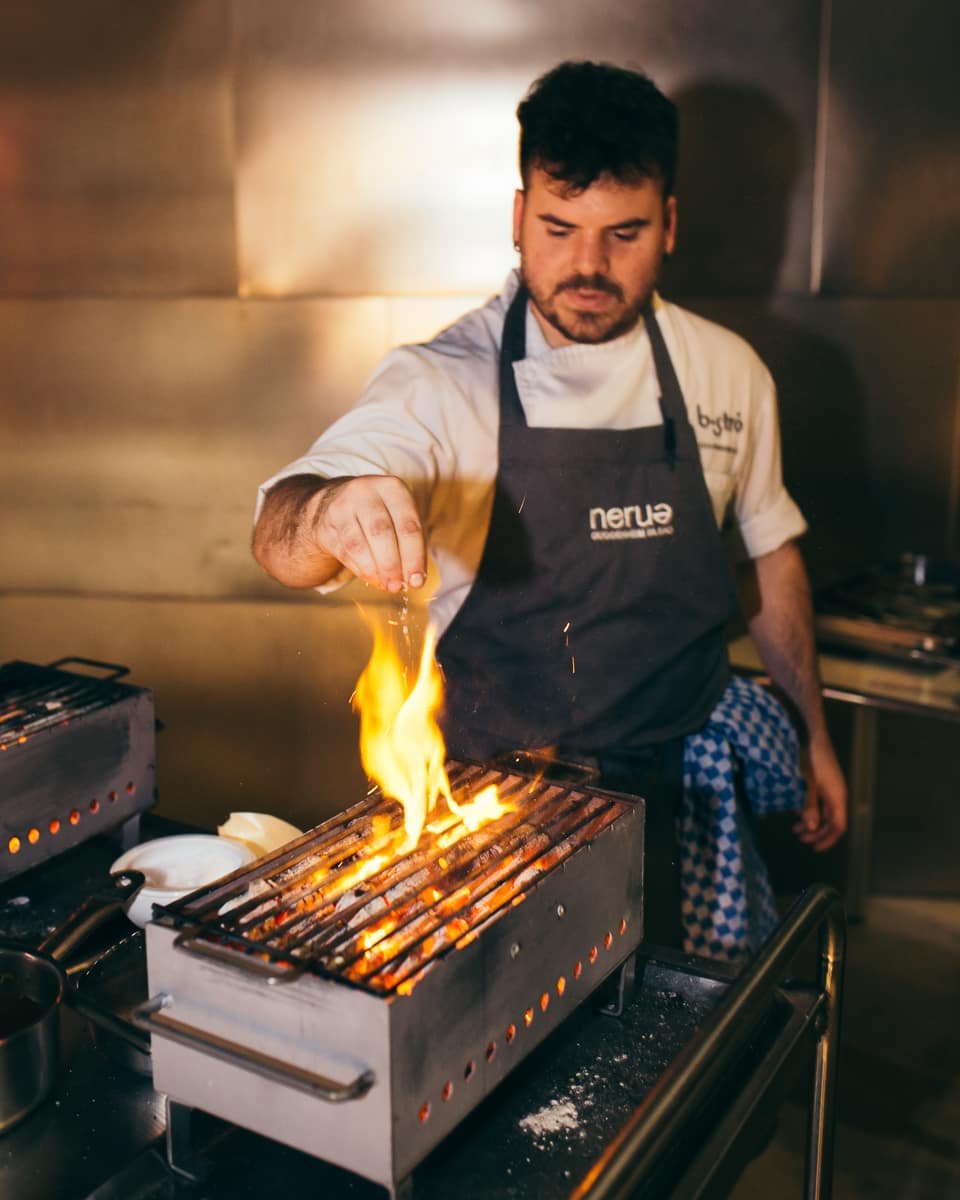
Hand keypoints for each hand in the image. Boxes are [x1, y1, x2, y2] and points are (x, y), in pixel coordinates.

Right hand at [310, 475, 425, 592]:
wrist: (334, 503)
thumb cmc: (378, 514)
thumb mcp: (398, 516)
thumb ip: (408, 545)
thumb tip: (413, 579)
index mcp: (392, 488)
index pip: (408, 526)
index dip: (414, 557)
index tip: (417, 581)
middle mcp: (365, 492)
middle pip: (382, 533)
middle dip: (393, 565)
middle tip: (399, 586)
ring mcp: (342, 506)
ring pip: (360, 545)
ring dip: (375, 571)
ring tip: (386, 585)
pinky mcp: (327, 524)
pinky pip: (345, 552)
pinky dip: (360, 569)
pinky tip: (371, 578)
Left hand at [793, 733, 847, 851]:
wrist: (813, 736)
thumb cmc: (811, 759)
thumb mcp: (807, 784)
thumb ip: (809, 806)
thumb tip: (812, 828)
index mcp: (837, 797)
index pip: (838, 826)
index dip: (828, 839)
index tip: (814, 848)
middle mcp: (837, 795)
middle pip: (832, 822)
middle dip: (817, 833)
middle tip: (800, 837)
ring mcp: (831, 788)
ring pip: (825, 813)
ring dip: (812, 822)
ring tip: (796, 828)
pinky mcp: (824, 782)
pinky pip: (821, 803)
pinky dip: (810, 810)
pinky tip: (797, 811)